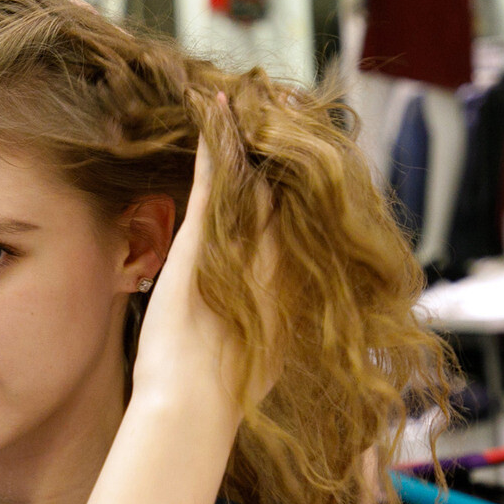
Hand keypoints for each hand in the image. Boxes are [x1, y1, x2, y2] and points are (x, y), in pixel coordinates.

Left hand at [131, 93, 280, 415]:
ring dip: (256, 139)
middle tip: (289, 117)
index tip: (307, 169)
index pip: (300, 227)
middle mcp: (275, 259)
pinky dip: (218, 139)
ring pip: (256, 178)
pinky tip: (218, 105)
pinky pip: (218, 175)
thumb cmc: (219, 393)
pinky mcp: (208, 235)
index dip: (302, 196)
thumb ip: (271, 331)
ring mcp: (244, 244)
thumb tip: (273, 334)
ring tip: (257, 100)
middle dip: (288, 159)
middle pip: (287, 195)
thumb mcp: (258, 355)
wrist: (196, 403)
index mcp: (290, 287)